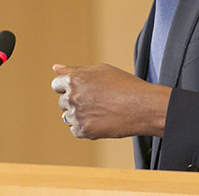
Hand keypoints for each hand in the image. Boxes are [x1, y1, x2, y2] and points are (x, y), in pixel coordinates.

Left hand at [51, 63, 170, 139]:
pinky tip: (100, 121)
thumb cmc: (125, 85)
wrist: (143, 106)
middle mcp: (72, 96)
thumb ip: (74, 70)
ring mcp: (77, 114)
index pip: (56, 85)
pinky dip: (85, 127)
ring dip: (79, 115)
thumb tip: (55, 68)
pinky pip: (75, 130)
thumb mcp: (100, 70)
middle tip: (96, 101)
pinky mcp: (83, 130)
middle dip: (75, 102)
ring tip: (100, 111)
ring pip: (68, 117)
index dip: (68, 87)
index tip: (81, 91)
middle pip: (62, 102)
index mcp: (75, 78)